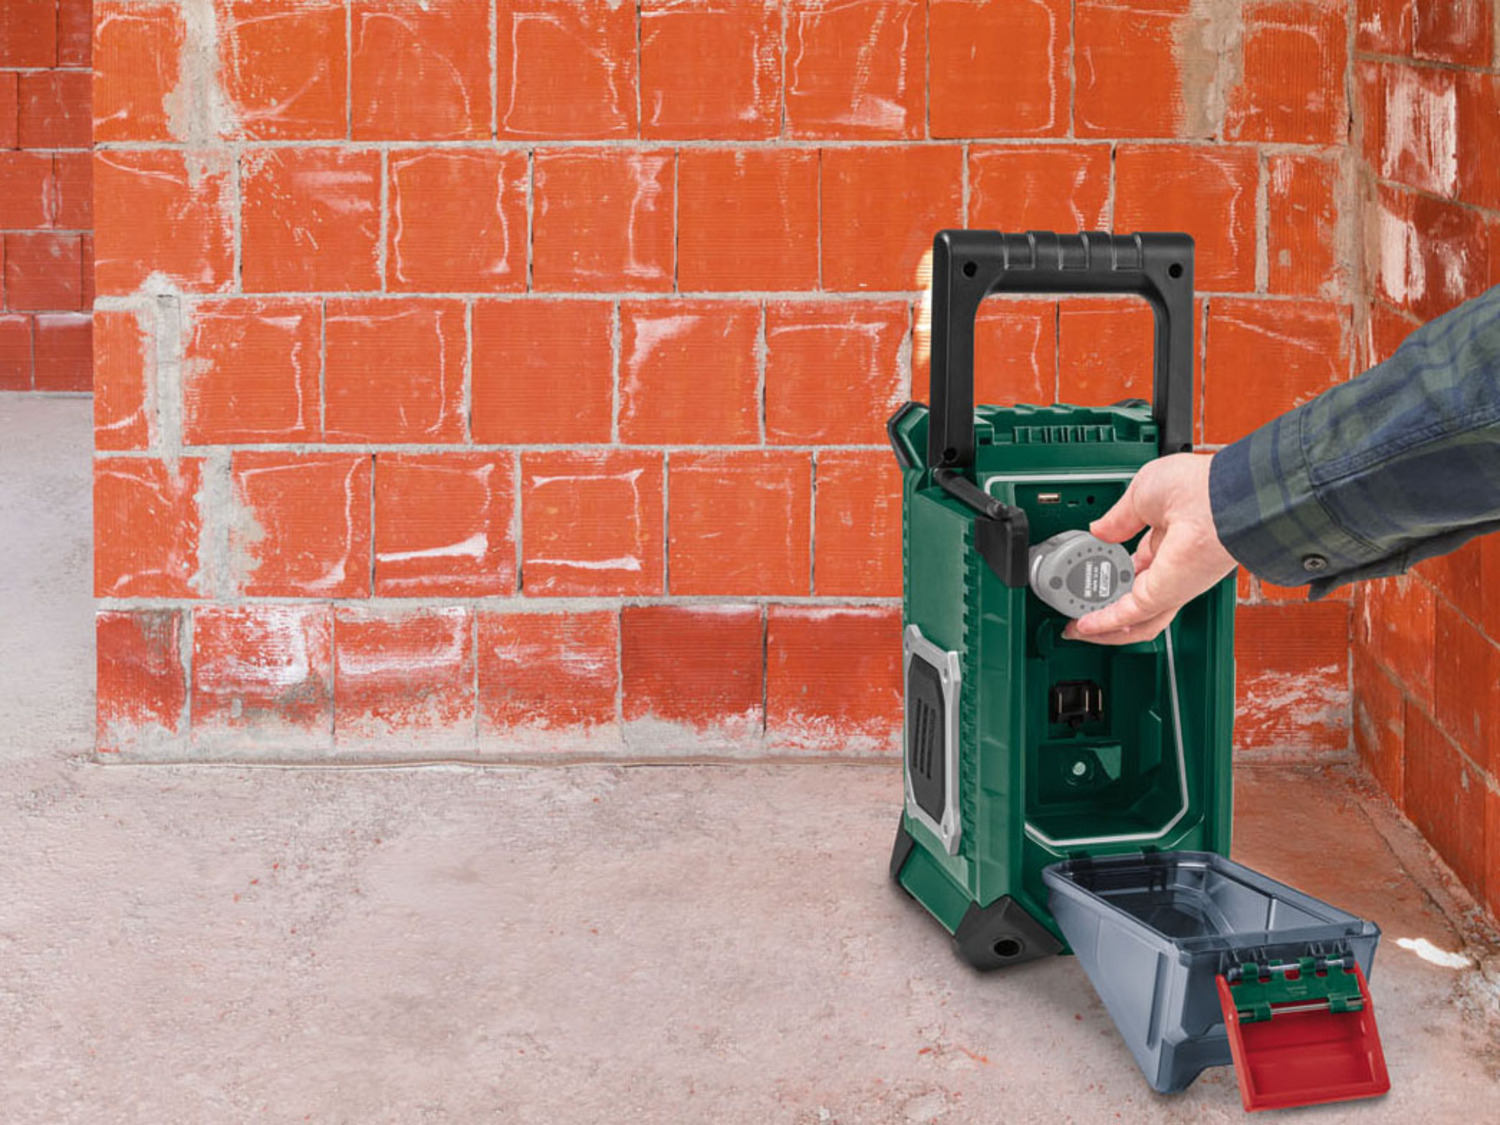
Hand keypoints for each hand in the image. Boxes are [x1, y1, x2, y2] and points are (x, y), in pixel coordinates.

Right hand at [1062, 453, 1237, 644]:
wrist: (1218, 499)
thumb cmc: (1196, 487)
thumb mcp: (1141, 493)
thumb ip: (1117, 518)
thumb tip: (1097, 529)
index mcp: (1168, 539)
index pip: (1135, 565)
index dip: (1109, 572)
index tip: (1086, 573)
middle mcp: (1170, 567)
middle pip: (1130, 596)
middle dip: (1101, 605)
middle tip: (1075, 606)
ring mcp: (1169, 585)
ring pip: (1131, 619)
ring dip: (1101, 625)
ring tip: (1075, 625)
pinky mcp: (1163, 596)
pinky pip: (1128, 616)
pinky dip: (1103, 624)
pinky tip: (1084, 626)